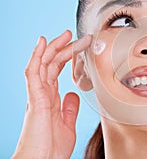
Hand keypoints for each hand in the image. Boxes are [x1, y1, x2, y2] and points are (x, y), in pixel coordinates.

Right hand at [12, 30, 91, 158]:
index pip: (57, 70)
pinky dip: (38, 56)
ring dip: (55, 47)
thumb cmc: (51, 147)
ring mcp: (37, 94)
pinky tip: (43, 43)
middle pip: (52, 63)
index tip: (79, 46)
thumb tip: (72, 94)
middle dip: (64, 47)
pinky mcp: (35, 98)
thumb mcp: (67, 124)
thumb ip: (69, 108)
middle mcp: (42, 92)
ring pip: (44, 63)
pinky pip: (34, 72)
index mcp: (50, 97)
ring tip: (66, 34)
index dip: (67, 56)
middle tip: (76, 35)